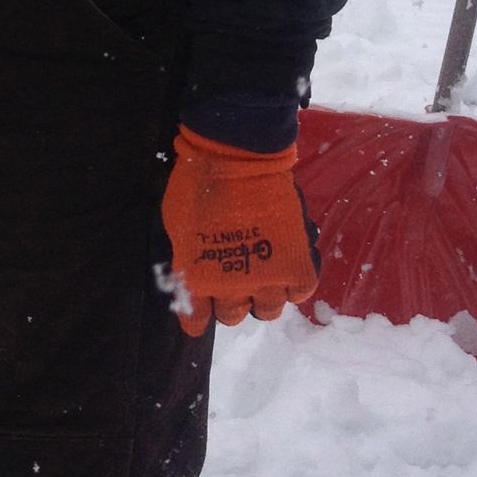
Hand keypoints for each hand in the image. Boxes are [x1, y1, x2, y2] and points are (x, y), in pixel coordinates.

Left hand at [160, 128, 317, 334]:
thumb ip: (186, 255)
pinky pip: (300, 291)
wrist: (234, 158)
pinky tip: (288, 269)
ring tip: (265, 278)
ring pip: (268, 310)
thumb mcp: (176, 226)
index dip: (198, 317)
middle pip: (233, 316)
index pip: (196, 318)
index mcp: (197, 279)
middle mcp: (231, 289)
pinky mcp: (296, 266)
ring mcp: (266, 280)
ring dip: (264, 296)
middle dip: (232, 302)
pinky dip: (294, 284)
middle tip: (236, 283)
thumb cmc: (195, 183)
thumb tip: (193, 267)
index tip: (201, 315)